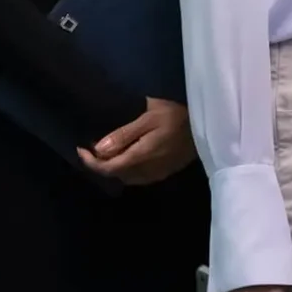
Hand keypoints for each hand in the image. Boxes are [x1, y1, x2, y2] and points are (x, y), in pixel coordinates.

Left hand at [77, 97, 196, 185]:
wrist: (211, 121)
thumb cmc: (178, 113)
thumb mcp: (149, 117)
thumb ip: (124, 134)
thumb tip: (99, 149)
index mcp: (141, 156)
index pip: (108, 168)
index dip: (90, 162)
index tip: (80, 148)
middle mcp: (148, 170)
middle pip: (117, 175)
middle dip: (101, 164)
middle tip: (92, 147)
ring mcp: (159, 172)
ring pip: (128, 178)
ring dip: (115, 168)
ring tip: (109, 150)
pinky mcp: (167, 171)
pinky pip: (140, 176)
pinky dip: (128, 169)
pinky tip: (129, 155)